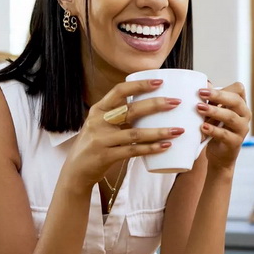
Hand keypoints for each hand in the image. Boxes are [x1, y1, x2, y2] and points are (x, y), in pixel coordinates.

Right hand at [61, 79, 183, 189]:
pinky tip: (165, 146)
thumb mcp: (100, 125)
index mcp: (98, 110)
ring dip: (159, 131)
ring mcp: (102, 140)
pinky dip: (150, 149)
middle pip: (131, 110)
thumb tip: (148, 104)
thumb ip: (118, 115)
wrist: (76, 171)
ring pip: (135, 133)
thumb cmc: (94, 145)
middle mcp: (98, 122)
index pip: (119, 91)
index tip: (159, 82)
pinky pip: (133, 151)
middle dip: (156, 105)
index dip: (139, 85)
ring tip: (178, 130)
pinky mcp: (106, 156)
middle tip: (176, 102)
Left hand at [196, 82, 250, 171]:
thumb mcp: (212, 113)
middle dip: (218, 96)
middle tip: (200, 93)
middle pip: (236, 101)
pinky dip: (213, 130)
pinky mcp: (235, 142)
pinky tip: (202, 127)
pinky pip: (225, 134)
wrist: (219, 155)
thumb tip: (204, 83)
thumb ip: (210, 100)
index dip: (223, 87)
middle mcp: (244, 115)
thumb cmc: (215, 128)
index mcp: (240, 104)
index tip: (203, 89)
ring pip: (230, 116)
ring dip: (214, 111)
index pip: (239, 89)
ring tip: (199, 108)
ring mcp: (242, 129)